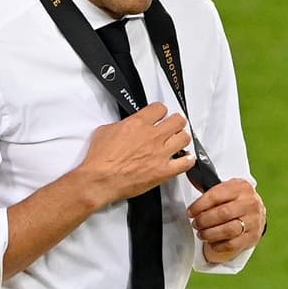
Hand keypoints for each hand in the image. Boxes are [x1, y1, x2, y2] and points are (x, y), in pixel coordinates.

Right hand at [76, 102, 195, 208]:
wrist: (100, 180)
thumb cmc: (99, 159)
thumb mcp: (104, 131)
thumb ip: (121, 124)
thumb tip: (126, 125)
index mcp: (138, 123)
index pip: (160, 108)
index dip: (160, 111)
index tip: (160, 115)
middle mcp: (152, 136)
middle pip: (178, 121)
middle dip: (176, 122)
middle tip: (173, 126)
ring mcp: (160, 154)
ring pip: (184, 138)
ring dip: (182, 139)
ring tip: (178, 142)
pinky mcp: (163, 171)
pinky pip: (186, 163)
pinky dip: (187, 160)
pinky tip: (184, 159)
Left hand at [188, 178, 264, 262]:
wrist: (256, 210)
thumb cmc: (235, 200)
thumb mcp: (226, 189)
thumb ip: (211, 194)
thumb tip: (192, 201)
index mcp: (241, 187)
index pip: (215, 196)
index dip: (199, 206)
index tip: (190, 212)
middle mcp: (250, 203)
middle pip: (222, 214)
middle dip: (204, 220)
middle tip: (195, 224)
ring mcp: (254, 221)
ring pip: (228, 230)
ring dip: (210, 234)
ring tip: (202, 233)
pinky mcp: (253, 236)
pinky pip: (232, 244)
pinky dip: (218, 245)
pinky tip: (211, 242)